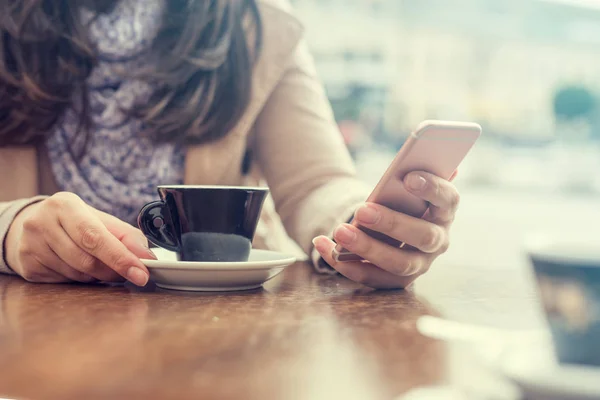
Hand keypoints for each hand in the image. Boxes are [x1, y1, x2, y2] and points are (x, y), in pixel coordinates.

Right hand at [5, 192, 155, 285]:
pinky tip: (79, 268)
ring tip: (100, 264)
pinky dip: (80, 280)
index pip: (95, 237)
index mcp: (65, 205)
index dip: (120, 258)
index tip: (141, 273)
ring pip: (77, 275)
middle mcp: (41, 222)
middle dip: (113, 271)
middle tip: (128, 273)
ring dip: (97, 276)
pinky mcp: (27, 266)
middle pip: (86, 260)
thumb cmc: (77, 222)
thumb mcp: (103, 221)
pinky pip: (64, 282)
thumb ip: (128, 237)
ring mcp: (30, 245)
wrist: (37, 224)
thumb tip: (148, 257)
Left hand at [313, 171, 459, 288]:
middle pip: (422, 236)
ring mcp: (419, 264)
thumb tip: (414, 157)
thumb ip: (408, 173)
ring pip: (398, 263)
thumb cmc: (399, 198)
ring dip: (367, 248)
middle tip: (361, 210)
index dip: (432, 188)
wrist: (388, 227)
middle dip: (391, 223)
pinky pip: (371, 277)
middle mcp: (438, 241)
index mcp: (445, 210)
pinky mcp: (396, 281)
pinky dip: (344, 264)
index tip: (408, 177)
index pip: (448, 199)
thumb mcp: (403, 184)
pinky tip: (323, 245)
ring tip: (340, 231)